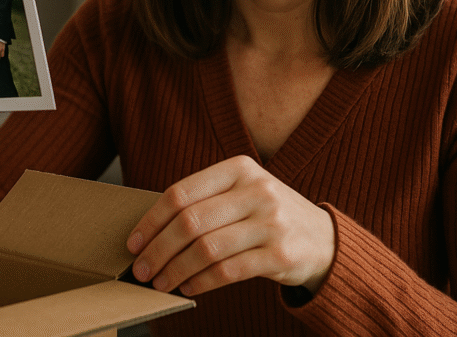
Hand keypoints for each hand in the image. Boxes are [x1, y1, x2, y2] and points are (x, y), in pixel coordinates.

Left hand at [127, 155, 334, 296]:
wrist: (323, 238)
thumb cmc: (267, 215)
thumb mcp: (242, 193)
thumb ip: (204, 202)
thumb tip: (149, 231)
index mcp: (239, 168)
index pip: (181, 193)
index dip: (151, 220)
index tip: (133, 242)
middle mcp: (257, 190)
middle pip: (190, 222)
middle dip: (158, 250)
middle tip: (140, 269)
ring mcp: (271, 222)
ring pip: (206, 249)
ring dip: (175, 270)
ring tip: (160, 282)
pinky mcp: (280, 254)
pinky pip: (227, 271)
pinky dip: (201, 283)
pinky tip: (188, 288)